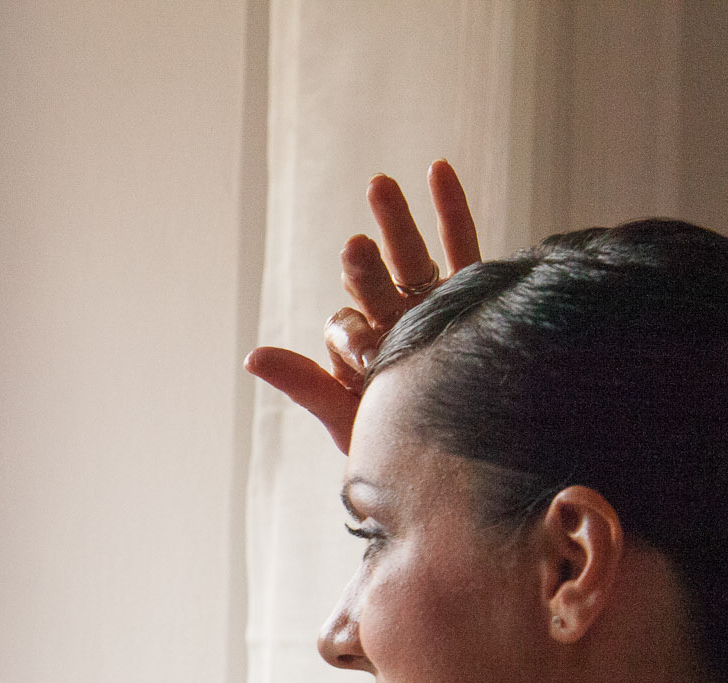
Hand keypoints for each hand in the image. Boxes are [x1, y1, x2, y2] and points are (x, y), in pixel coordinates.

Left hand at [246, 159, 482, 451]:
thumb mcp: (346, 416)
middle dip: (364, 260)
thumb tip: (250, 356)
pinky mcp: (477, 299)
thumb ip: (303, 384)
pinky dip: (451, 209)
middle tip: (354, 244)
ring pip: (413, 258)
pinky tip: (437, 168)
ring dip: (397, 221)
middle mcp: (400, 326)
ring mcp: (437, 310)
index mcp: (369, 354)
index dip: (349, 334)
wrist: (465, 468)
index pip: (347, 326)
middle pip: (375, 280)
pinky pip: (464, 248)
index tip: (363, 361)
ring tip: (378, 184)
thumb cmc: (402, 450)